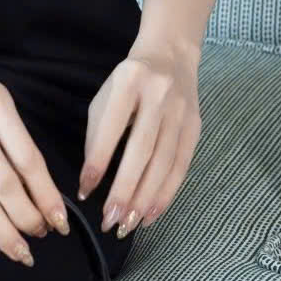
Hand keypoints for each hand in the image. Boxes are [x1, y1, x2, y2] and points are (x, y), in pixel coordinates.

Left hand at [80, 31, 201, 235]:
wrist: (171, 56)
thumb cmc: (128, 83)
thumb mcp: (105, 98)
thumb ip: (97, 135)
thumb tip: (91, 182)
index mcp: (129, 83)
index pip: (111, 129)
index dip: (98, 162)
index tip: (84, 192)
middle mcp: (159, 96)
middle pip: (142, 151)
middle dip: (125, 190)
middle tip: (109, 220)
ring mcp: (181, 112)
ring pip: (164, 163)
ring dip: (146, 199)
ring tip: (128, 224)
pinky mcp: (195, 127)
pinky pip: (181, 166)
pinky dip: (166, 194)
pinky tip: (151, 214)